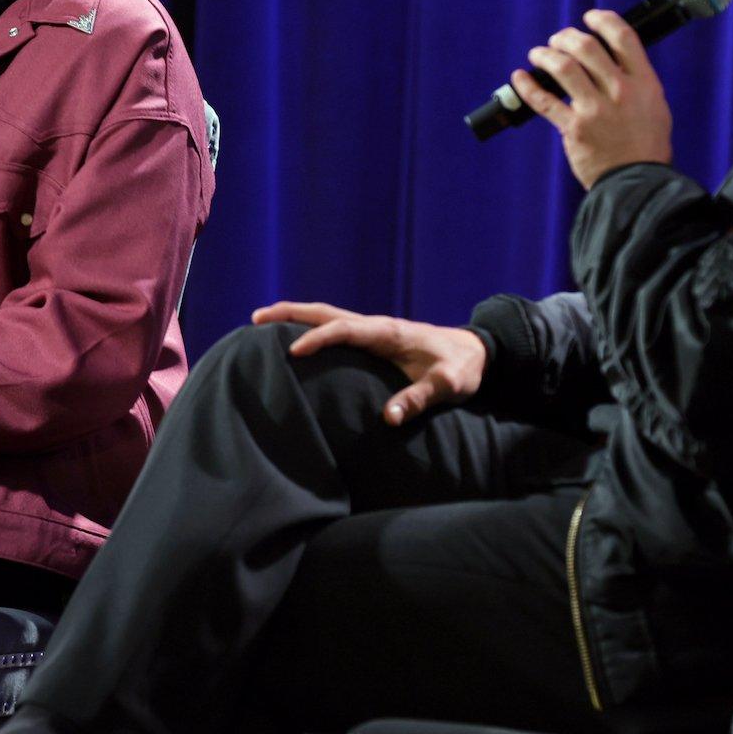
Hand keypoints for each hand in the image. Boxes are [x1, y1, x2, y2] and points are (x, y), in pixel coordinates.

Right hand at [251, 301, 486, 425]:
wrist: (476, 352)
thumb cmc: (462, 369)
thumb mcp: (447, 386)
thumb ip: (419, 400)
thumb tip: (388, 419)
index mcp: (388, 332)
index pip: (344, 330)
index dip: (318, 339)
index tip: (292, 352)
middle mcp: (376, 325)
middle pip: (325, 313)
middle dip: (290, 314)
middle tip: (256, 318)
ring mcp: (373, 330)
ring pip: (327, 317)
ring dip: (295, 317)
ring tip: (262, 322)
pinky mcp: (373, 338)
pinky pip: (335, 328)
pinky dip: (311, 328)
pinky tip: (296, 339)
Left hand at [512, 9, 672, 188]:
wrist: (637, 183)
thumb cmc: (646, 147)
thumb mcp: (655, 106)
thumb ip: (636, 82)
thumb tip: (613, 59)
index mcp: (644, 83)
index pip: (622, 37)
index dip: (603, 20)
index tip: (589, 17)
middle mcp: (620, 91)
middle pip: (587, 47)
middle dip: (566, 37)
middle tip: (558, 40)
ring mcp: (595, 109)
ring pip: (563, 67)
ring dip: (544, 55)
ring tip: (537, 54)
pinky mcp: (573, 129)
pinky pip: (543, 101)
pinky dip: (527, 86)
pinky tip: (519, 77)